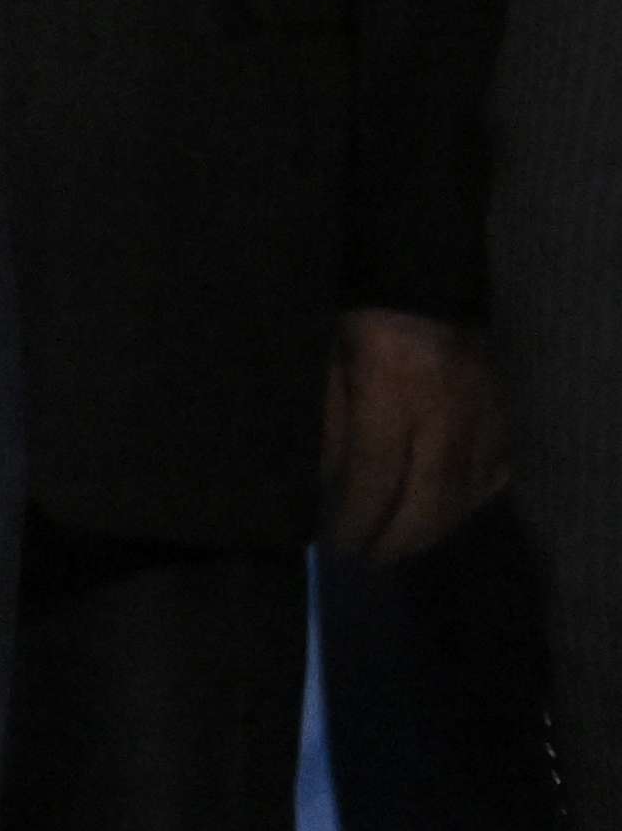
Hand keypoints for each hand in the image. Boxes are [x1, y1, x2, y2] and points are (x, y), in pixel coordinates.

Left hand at [323, 307, 509, 564]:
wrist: (420, 274)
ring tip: (405, 542)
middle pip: (430, 493)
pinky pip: (498, 466)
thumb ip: (328, 422)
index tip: (341, 545)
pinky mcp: (506, 407)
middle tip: (373, 556)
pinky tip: (451, 511)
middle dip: (400, 533)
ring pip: (469, 488)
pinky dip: (475, 496)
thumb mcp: (324, 361)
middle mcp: (446, 408)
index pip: (378, 474)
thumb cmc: (357, 317)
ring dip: (437, 524)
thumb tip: (326, 481)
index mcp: (392, 391)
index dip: (361, 517)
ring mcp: (484, 410)